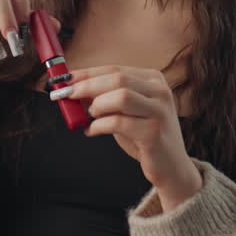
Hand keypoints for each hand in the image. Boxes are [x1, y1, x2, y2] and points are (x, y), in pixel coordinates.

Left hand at [55, 65, 203, 207]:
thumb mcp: (126, 111)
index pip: (115, 69)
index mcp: (153, 79)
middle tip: (67, 94)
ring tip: (90, 116)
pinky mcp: (154, 132)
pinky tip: (92, 131)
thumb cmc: (145, 136)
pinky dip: (99, 126)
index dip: (86, 73)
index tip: (64, 79)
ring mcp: (159, 111)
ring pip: (121, 96)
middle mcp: (160, 91)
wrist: (171, 166)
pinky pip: (119, 122)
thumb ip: (106, 98)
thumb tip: (75, 89)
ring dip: (97, 105)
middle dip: (87, 85)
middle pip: (117, 78)